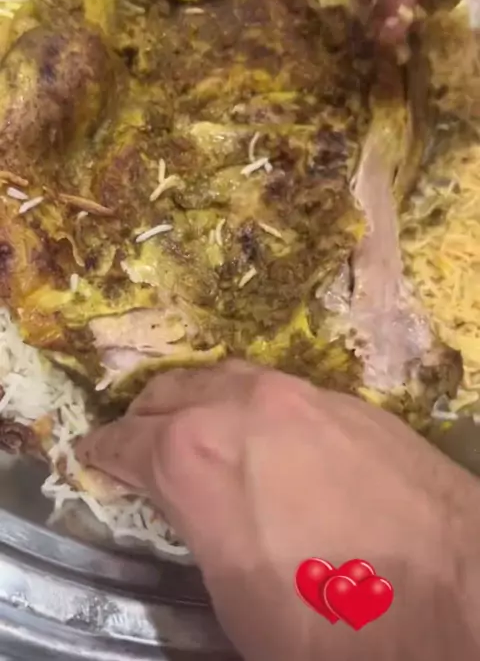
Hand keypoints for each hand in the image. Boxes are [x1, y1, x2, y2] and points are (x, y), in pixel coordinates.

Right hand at [77, 361, 479, 660]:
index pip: (124, 441)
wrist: (458, 589)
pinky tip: (263, 432)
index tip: (93, 456)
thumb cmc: (332, 621)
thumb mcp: (235, 603)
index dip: (101, 452)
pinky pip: (275, 387)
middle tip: (138, 443)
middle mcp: (238, 406)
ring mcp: (295, 394)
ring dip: (196, 399)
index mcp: (194, 457)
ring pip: (222, 376)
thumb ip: (198, 536)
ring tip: (194, 425)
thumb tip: (194, 518)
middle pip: (168, 393)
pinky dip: (249, 403)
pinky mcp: (343, 399)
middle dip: (144, 418)